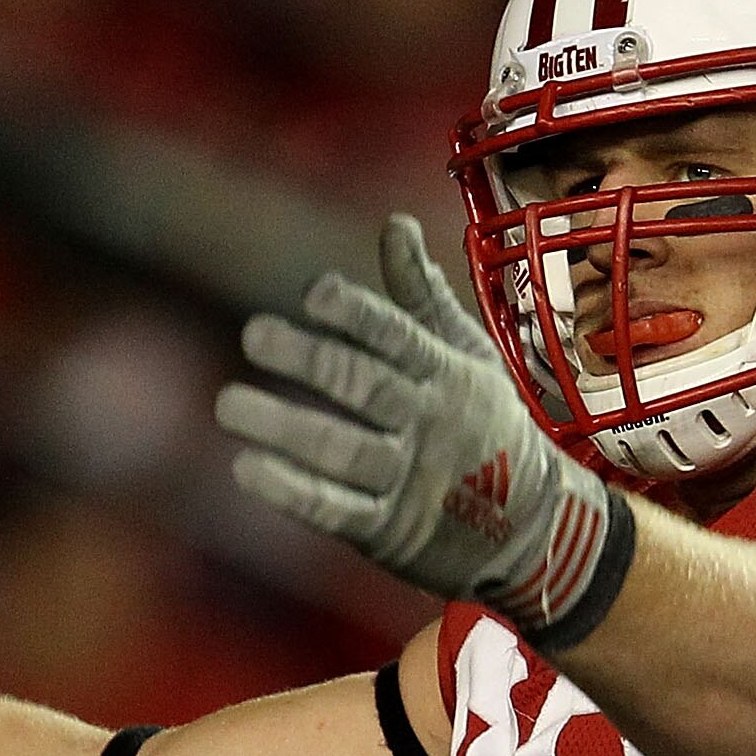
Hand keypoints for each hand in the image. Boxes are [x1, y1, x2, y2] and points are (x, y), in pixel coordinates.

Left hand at [219, 215, 632, 644]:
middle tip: (253, 334)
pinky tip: (247, 470)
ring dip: (285, 428)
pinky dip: (292, 492)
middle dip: (309, 360)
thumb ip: (422, 294)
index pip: (399, 338)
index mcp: (445, 374)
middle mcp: (428, 424)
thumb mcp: (468, 355)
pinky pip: (337, 511)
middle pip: (365, 387)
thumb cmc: (484, 423)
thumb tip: (396, 223)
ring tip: (227, 404)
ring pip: (344, 451)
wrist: (529, 528)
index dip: (358, 314)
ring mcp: (410, 480)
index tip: (314, 294)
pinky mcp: (389, 531)